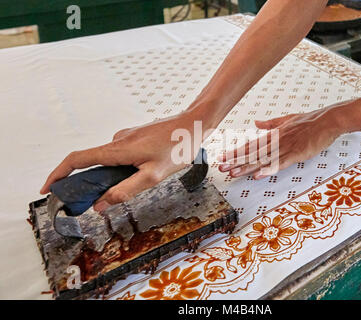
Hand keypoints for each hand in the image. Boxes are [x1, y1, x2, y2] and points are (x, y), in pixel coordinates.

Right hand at [40, 109, 206, 211]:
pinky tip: (142, 173)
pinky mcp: (135, 137)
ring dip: (109, 176)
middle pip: (90, 162)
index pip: (77, 160)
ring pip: (108, 160)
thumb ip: (125, 191)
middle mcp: (117, 140)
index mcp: (117, 150)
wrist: (194, 123)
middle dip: (85, 182)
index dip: (58, 174)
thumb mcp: (153, 176)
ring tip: (132, 185)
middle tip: (91, 200)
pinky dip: (120, 167)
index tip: (47, 188)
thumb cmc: (177, 147)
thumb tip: (100, 204)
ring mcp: (126, 137)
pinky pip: (120, 154)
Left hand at [217, 106, 342, 179]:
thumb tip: (256, 123)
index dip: (236, 151)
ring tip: (233, 173)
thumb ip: (270, 123)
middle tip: (221, 167)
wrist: (328, 120)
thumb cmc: (309, 121)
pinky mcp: (296, 154)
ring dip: (246, 167)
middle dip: (235, 161)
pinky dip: (268, 169)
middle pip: (252, 153)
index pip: (250, 144)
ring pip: (262, 159)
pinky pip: (280, 163)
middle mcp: (276, 141)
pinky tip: (258, 175)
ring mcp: (285, 148)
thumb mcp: (287, 119)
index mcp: (273, 133)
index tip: (224, 157)